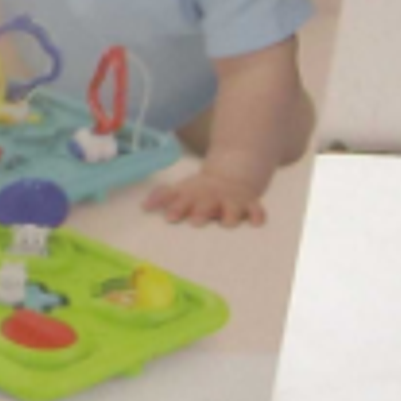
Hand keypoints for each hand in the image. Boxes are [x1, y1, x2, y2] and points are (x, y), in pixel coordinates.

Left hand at [143, 169, 266, 227]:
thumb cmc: (200, 191)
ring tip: (226, 223)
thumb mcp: (181, 190)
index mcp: (193, 194)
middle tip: (195, 222)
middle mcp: (212, 197)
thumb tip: (143, 206)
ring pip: (232, 208)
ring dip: (230, 215)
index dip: (175, 207)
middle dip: (201, 212)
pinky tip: (256, 222)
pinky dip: (258, 215)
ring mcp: (231, 200)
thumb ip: (163, 197)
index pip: (182, 199)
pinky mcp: (249, 204)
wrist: (231, 176)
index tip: (169, 217)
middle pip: (206, 204)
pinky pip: (256, 210)